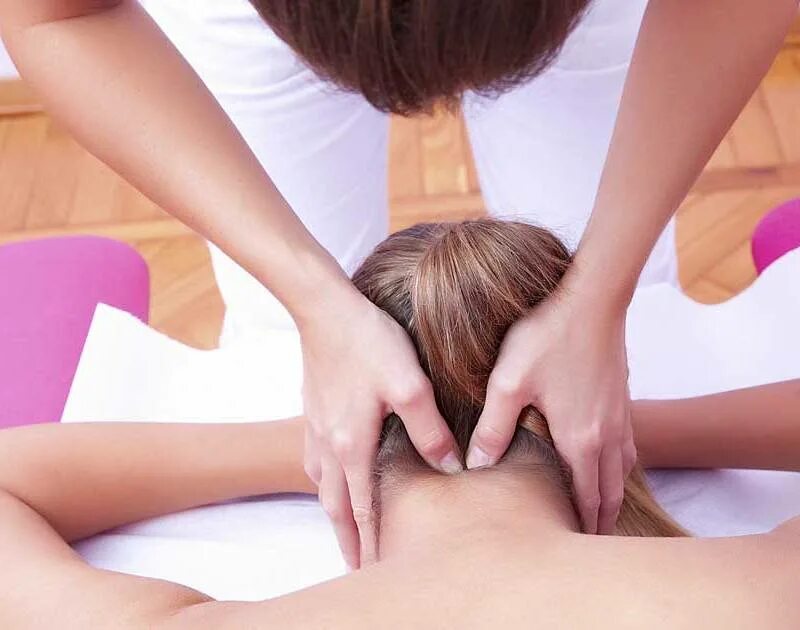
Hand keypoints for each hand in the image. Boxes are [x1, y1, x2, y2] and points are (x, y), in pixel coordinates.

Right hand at [299, 289, 459, 568]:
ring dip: (335, 512)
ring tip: (344, 529)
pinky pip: (315, 460)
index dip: (369, 542)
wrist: (325, 308)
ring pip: (323, 485)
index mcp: (352, 445)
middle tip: (356, 565)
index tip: (372, 570)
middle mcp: (329, 444)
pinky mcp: (313, 409)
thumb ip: (429, 430)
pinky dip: (324, 481)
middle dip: (347, 539)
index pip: (361, 508)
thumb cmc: (369, 343)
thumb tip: (450, 466)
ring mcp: (317, 427)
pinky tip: (329, 476)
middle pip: (336, 506)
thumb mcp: (410, 385)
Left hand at [467, 289, 635, 534]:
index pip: (585, 496)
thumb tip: (475, 464)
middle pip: (609, 491)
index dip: (579, 522)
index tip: (572, 545)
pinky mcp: (622, 397)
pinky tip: (608, 461)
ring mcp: (620, 416)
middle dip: (601, 517)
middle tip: (589, 539)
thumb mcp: (508, 382)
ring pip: (622, 470)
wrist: (592, 297)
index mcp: (579, 438)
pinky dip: (619, 466)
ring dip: (611, 493)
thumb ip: (493, 426)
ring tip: (600, 510)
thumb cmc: (547, 336)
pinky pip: (627, 446)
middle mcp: (607, 434)